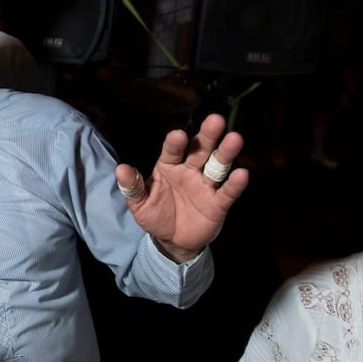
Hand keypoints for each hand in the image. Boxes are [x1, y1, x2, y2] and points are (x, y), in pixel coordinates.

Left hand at [114, 113, 248, 261]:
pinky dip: (235, 183)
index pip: (172, 151)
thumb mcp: (139, 203)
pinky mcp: (218, 203)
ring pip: (218, 165)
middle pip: (200, 149)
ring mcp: (205, 185)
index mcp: (169, 166)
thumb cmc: (156, 215)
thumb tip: (120, 169)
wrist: (173, 241)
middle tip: (216, 120)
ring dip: (226, 152)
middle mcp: (190, 170)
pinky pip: (228, 192)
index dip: (176, 143)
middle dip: (208, 135)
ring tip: (235, 138)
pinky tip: (242, 174)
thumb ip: (133, 186)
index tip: (178, 135)